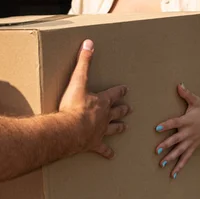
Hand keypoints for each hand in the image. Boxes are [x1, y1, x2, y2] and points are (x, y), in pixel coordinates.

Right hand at [59, 40, 131, 158]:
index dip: (120, 91)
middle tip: (129, 109)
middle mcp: (104, 116)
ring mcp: (101, 131)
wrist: (70, 130)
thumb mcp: (78, 81)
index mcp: (102, 101)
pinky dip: (107, 152)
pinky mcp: (94, 144)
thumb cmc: (73, 106)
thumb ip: (84, 62)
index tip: (125, 89)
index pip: (114, 94)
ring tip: (124, 127)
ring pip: (113, 128)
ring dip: (119, 127)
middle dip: (123, 109)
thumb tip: (89, 43)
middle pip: (117, 112)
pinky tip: (111, 155)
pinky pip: (103, 149)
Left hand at [155, 83, 199, 177]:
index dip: (166, 125)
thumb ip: (186, 94)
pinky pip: (186, 158)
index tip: (156, 128)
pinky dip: (179, 166)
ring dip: (171, 158)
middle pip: (176, 140)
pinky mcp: (193, 147)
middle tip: (157, 150)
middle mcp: (188, 133)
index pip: (174, 123)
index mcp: (186, 121)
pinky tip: (172, 174)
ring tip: (161, 164)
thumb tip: (178, 85)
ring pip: (180, 151)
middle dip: (166, 145)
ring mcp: (191, 142)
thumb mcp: (196, 101)